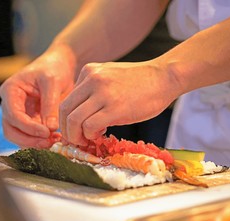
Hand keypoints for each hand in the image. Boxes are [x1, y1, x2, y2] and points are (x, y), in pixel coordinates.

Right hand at [0, 47, 75, 147]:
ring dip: (36, 142)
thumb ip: (51, 104)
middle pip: (11, 130)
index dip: (28, 127)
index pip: (13, 115)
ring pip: (20, 136)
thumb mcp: (53, 82)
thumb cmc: (54, 69)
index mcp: (11, 91)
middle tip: (49, 142)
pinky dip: (42, 140)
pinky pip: (32, 135)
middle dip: (29, 140)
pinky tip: (57, 137)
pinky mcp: (31, 120)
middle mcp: (11, 104)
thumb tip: (50, 128)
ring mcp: (20, 113)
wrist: (61, 67)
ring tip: (55, 140)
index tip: (46, 132)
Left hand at [59, 61, 180, 145]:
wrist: (164, 78)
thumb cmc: (142, 82)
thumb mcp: (112, 77)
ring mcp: (102, 93)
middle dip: (67, 130)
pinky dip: (91, 135)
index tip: (76, 130)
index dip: (67, 120)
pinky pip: (90, 126)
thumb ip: (95, 91)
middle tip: (76, 140)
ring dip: (77, 136)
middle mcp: (92, 80)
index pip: (67, 100)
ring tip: (88, 139)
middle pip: (64, 110)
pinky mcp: (115, 108)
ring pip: (73, 120)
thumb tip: (86, 114)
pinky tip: (101, 133)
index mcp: (89, 72)